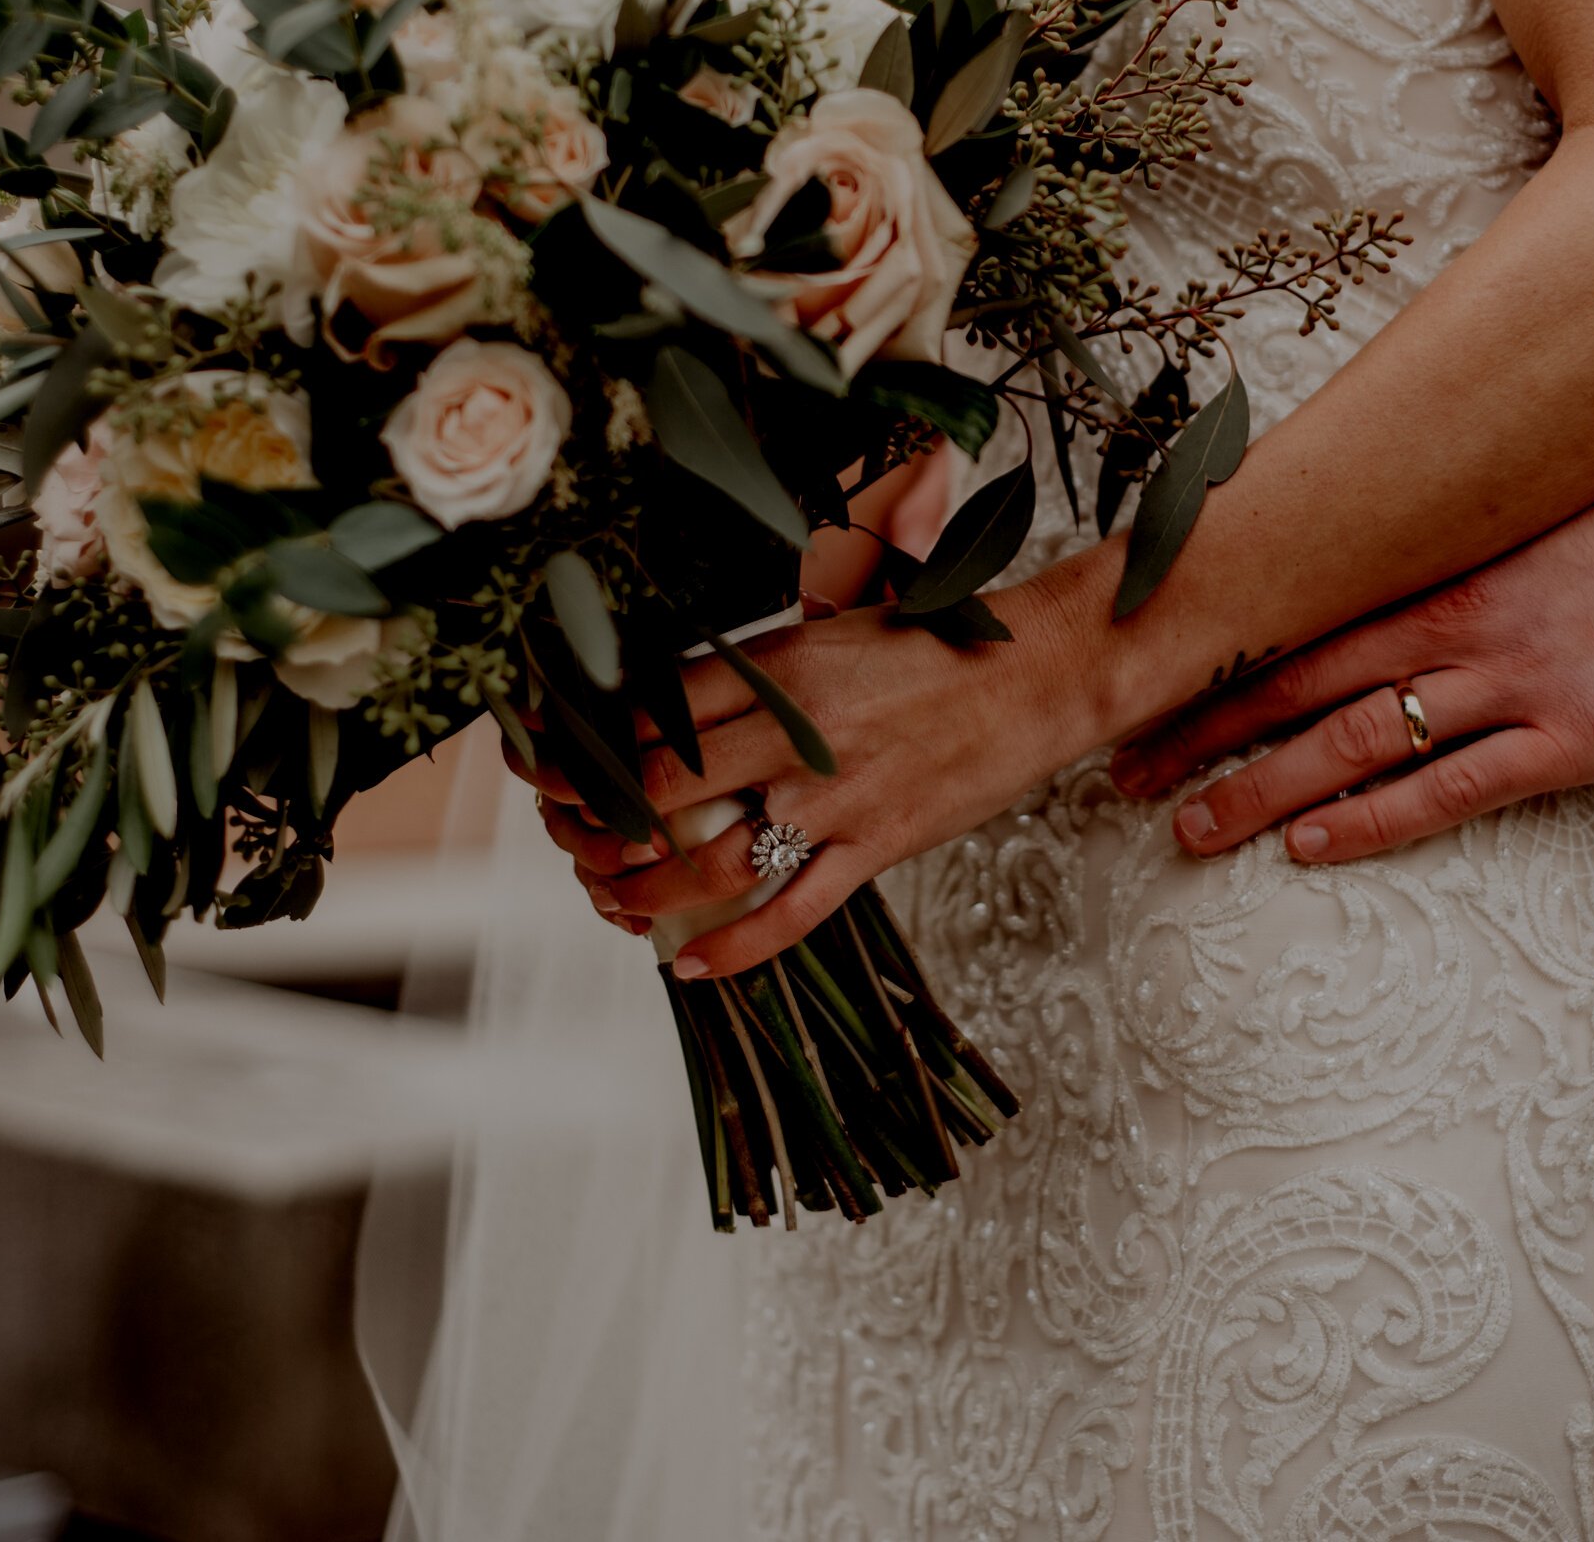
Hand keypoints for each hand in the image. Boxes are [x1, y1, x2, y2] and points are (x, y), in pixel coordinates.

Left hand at [528, 578, 1113, 978]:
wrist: (1043, 671)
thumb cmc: (942, 642)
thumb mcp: (834, 627)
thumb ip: (760, 668)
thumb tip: (680, 699)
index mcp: (780, 663)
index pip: (652, 710)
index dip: (586, 745)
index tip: (550, 764)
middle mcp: (798, 731)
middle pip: (660, 787)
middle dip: (596, 822)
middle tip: (570, 838)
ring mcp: (838, 797)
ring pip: (712, 860)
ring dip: (646, 890)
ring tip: (613, 901)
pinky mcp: (878, 846)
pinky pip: (792, 912)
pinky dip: (734, 947)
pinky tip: (690, 965)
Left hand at [1107, 393, 1593, 861]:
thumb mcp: (1548, 496)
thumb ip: (1470, 532)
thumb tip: (1399, 548)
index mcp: (1450, 552)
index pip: (1302, 610)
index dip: (1217, 651)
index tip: (1145, 677)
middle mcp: (1461, 616)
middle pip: (1299, 679)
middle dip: (1202, 728)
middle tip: (1121, 769)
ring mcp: (1516, 680)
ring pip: (1353, 741)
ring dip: (1259, 787)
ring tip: (1188, 826)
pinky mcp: (1577, 735)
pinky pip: (1452, 790)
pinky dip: (1371, 822)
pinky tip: (1309, 844)